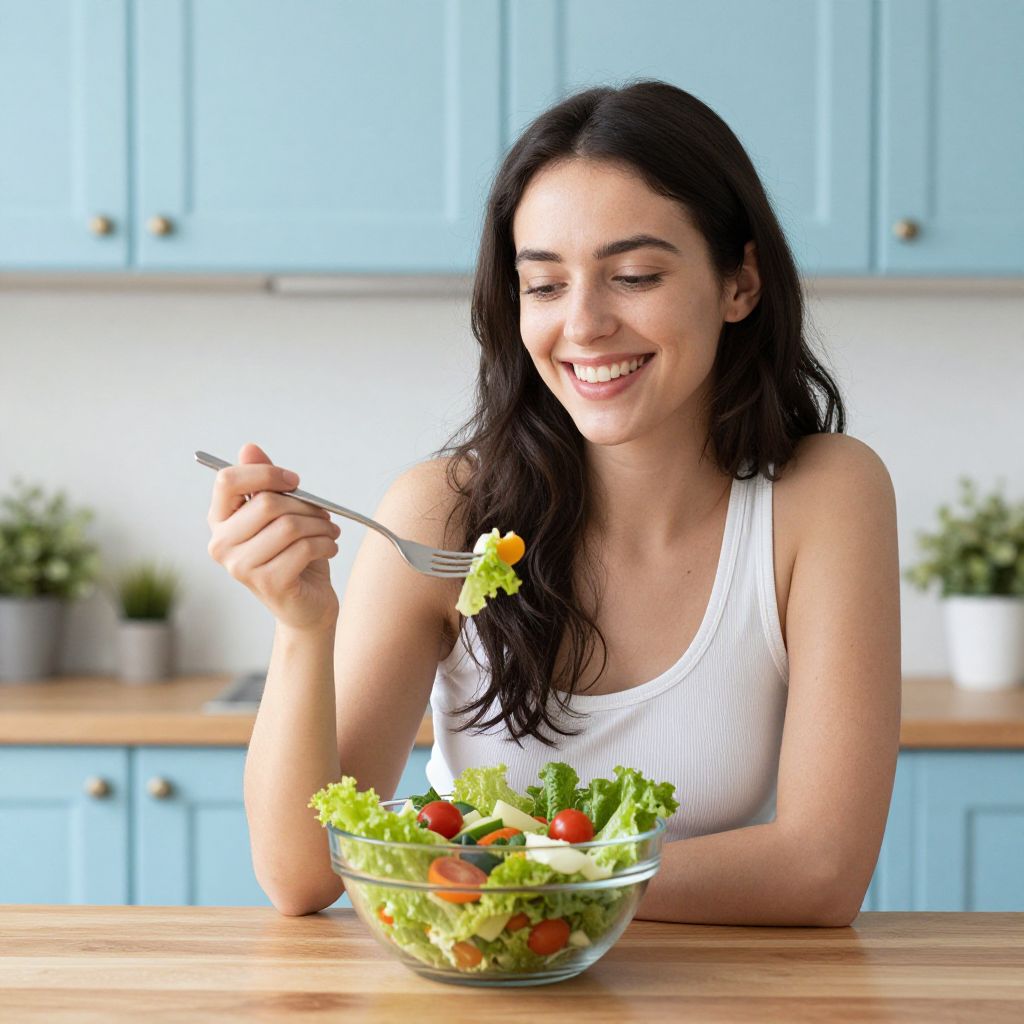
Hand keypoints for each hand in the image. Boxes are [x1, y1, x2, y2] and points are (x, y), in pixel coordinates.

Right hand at [206, 442, 340, 631]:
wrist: (306, 606)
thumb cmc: (293, 556)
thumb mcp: (280, 514)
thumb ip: (264, 482)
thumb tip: (249, 448)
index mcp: (220, 522)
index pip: (227, 480)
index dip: (265, 473)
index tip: (294, 481)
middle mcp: (221, 545)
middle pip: (267, 503)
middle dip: (306, 505)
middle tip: (323, 515)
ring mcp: (241, 567)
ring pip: (289, 526)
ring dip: (320, 526)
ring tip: (329, 533)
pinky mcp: (267, 583)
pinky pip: (304, 548)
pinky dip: (326, 544)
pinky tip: (329, 548)